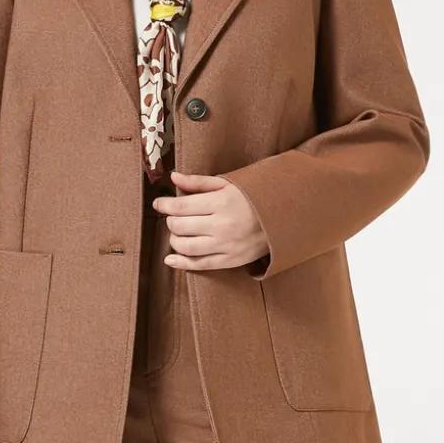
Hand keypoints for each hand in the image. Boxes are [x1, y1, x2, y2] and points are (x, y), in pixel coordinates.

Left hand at [150, 170, 269, 270]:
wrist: (284, 218)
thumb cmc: (254, 197)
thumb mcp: (228, 184)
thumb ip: (198, 182)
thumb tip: (173, 177)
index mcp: (221, 203)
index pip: (181, 206)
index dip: (165, 205)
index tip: (159, 204)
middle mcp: (221, 226)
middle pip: (180, 227)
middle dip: (170, 221)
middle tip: (173, 217)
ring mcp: (226, 245)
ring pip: (186, 247)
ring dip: (174, 240)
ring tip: (177, 233)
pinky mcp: (230, 260)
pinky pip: (200, 265)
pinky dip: (181, 263)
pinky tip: (171, 260)